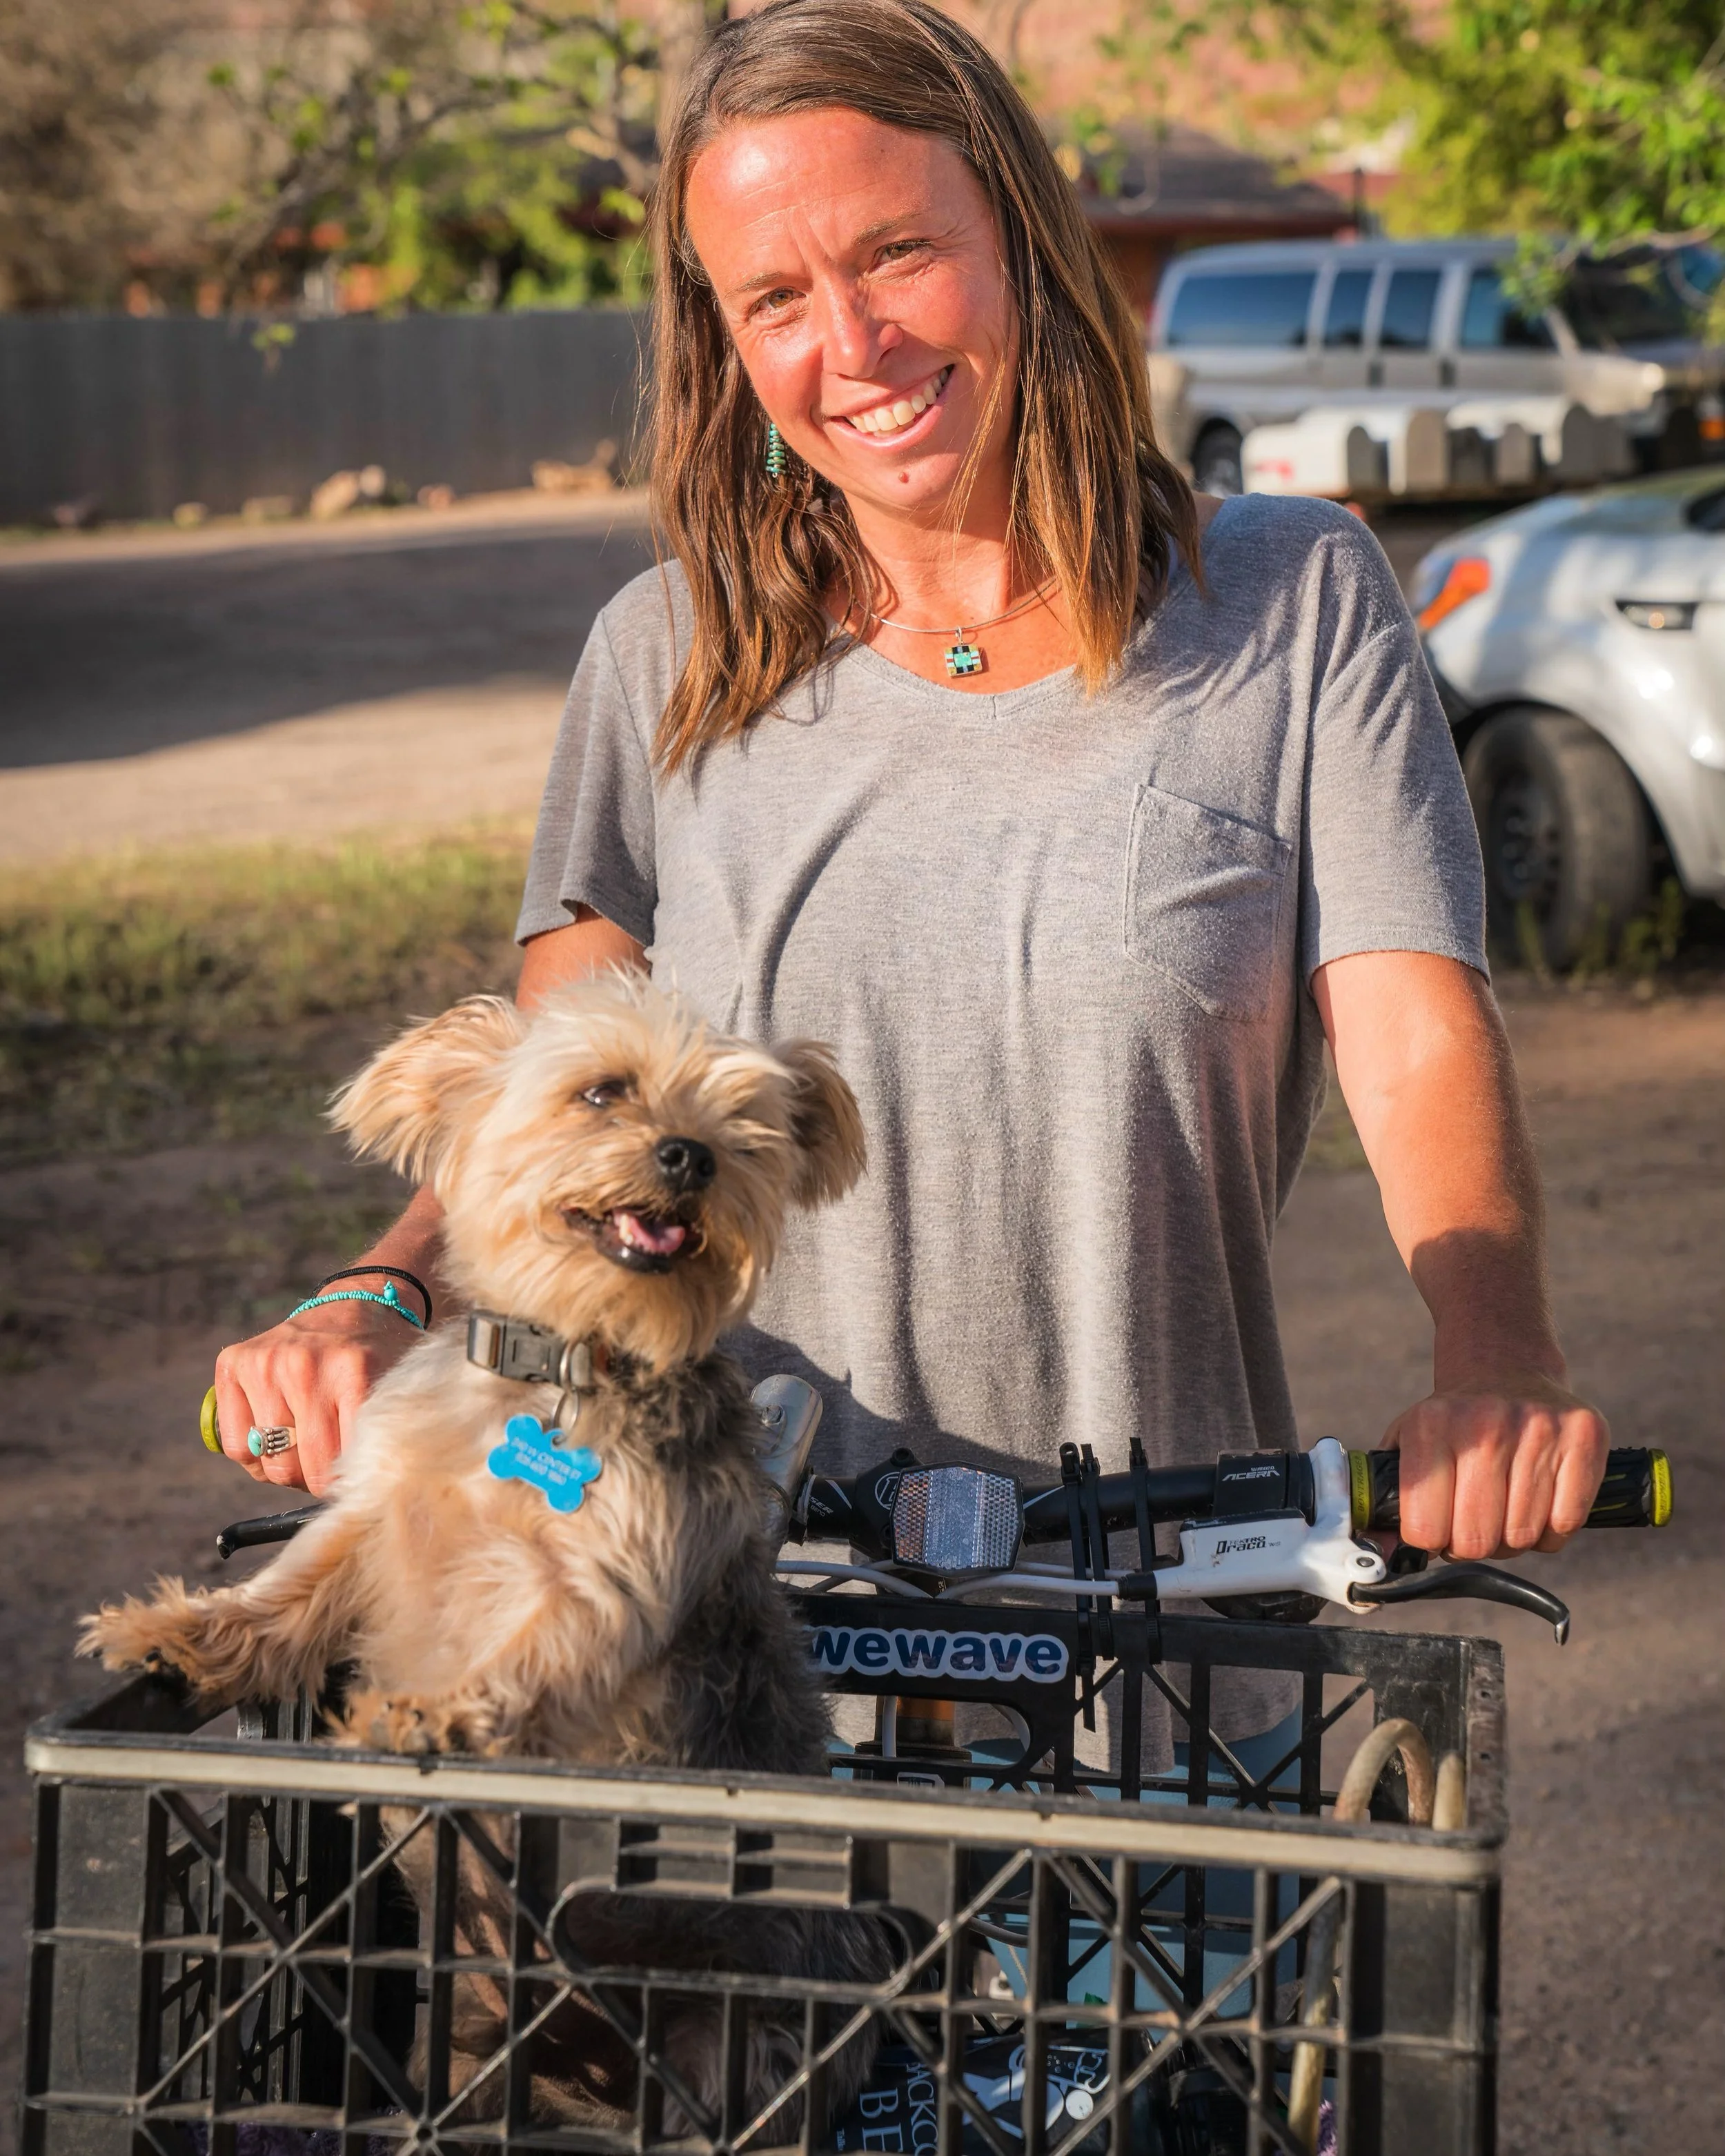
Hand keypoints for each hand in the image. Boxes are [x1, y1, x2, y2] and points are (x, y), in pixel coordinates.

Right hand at [212, 1300, 420, 1496]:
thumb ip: (378, 1441)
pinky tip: (277, 1436)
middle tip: (329, 1463)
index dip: (348, 1484)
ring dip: (288, 1468)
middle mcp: (306, 1364)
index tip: (355, 1479)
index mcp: (355, 1371)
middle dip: (317, 1479)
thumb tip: (354, 1505)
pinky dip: (255, 1456)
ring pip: (269, 1462)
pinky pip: (237, 1446)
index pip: (342, 1464)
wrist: (357, 1304)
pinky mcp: (234, 1362)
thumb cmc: (380, 1361)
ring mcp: (266, 1362)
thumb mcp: (394, 1393)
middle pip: (302, 1468)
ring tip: (307, 1446)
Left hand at [1383, 1370, 1610, 1557]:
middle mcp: (1486, 1424)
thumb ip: (1386, 1499)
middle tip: (1472, 1523)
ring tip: (1503, 1509)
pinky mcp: (1584, 1435)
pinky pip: (1566, 1523)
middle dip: (1472, 1545)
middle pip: (1477, 1540)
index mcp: (1431, 1426)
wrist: (1503, 1366)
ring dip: (1512, 1538)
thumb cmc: (1451, 1420)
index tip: (1436, 1528)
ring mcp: (1539, 1428)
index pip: (1425, 1528)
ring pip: (1523, 1537)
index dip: (1430, 1541)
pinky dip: (1551, 1531)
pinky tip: (1537, 1504)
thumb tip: (1386, 1556)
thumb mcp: (1407, 1443)